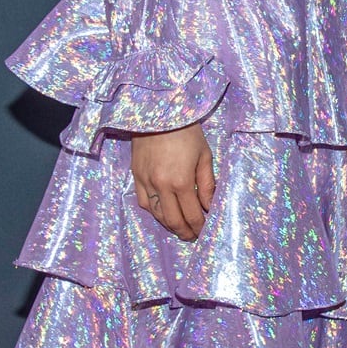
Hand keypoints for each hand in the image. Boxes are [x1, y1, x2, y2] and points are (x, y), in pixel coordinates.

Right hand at [131, 125, 215, 240]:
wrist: (158, 112)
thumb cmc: (187, 131)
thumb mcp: (204, 155)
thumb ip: (207, 184)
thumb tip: (210, 206)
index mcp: (181, 182)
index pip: (192, 214)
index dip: (199, 227)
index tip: (205, 231)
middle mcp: (161, 186)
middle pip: (173, 220)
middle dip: (184, 232)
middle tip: (192, 236)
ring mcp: (146, 182)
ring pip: (156, 214)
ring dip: (169, 224)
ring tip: (179, 227)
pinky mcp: (136, 176)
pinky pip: (143, 202)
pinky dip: (154, 211)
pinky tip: (162, 212)